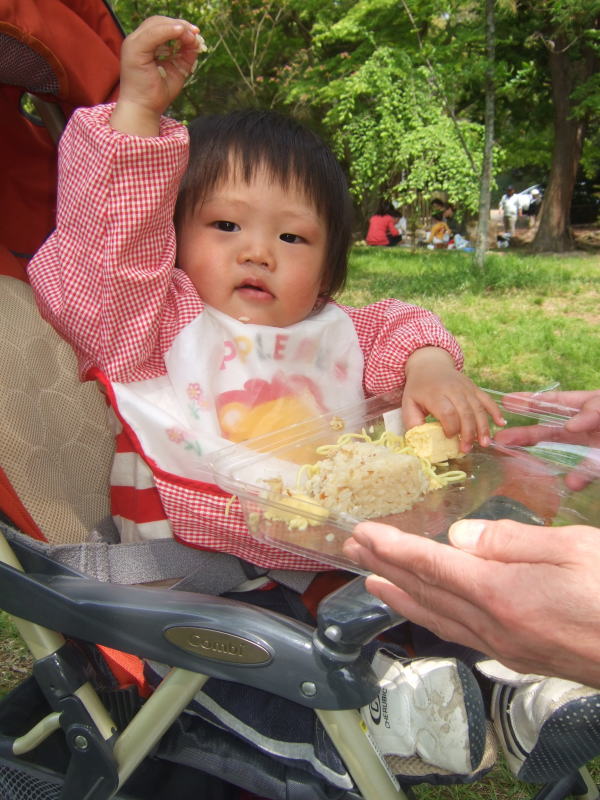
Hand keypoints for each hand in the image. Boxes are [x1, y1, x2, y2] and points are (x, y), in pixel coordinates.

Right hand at [111, 16, 202, 135]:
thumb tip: (197, 41)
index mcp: (144, 45)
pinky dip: (168, 31)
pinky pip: (152, 34)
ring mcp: (133, 44)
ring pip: (156, 24)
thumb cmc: (157, 94)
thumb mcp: (177, 70)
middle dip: (180, 25)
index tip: (196, 34)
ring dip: (177, 28)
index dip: (179, 27)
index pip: (161, 27)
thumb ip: (185, 55)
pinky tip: (181, 32)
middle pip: (159, 22)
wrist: (143, 110)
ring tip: (192, 37)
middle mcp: (135, 41)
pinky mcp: (134, 49)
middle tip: (196, 34)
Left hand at [342, 519, 599, 686]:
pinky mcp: (518, 656)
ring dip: (399, 596)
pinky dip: (431, 617)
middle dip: (383, 568)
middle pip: (424, 592)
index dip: (392, 548)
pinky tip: (425, 611)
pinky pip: (459, 633)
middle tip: (351, 550)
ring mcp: (504, 645)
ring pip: (437, 618)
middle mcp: (493, 625)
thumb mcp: (572, 549)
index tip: (362, 533)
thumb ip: (511, 540)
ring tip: (371, 581)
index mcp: (502, 593)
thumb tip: (460, 534)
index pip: (431, 565)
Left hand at [402, 347, 504, 450]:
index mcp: (435, 393)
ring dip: (483, 427)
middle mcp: (453, 389)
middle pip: (465, 412)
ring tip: (484, 443)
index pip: (447, 412)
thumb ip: (412, 422)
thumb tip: (420, 441)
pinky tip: (500, 423)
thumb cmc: (419, 389)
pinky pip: (487, 400)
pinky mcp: (474, 388)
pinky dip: (495, 412)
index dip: (451, 427)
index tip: (449, 438)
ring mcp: (466, 388)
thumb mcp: (408, 403)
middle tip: (466, 449)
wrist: (430, 365)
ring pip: (478, 408)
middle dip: (468, 433)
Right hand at [495, 390, 599, 489]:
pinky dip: (578, 479)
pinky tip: (571, 484)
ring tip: (519, 462)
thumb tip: (570, 426)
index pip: (552, 403)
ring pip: (561, 453)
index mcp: (583, 406)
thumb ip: (593, 412)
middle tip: (499, 438)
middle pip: (548, 430)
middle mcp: (582, 426)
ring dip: (539, 459)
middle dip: (523, 434)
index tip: (506, 401)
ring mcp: (591, 446)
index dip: (529, 401)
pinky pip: (587, 473)